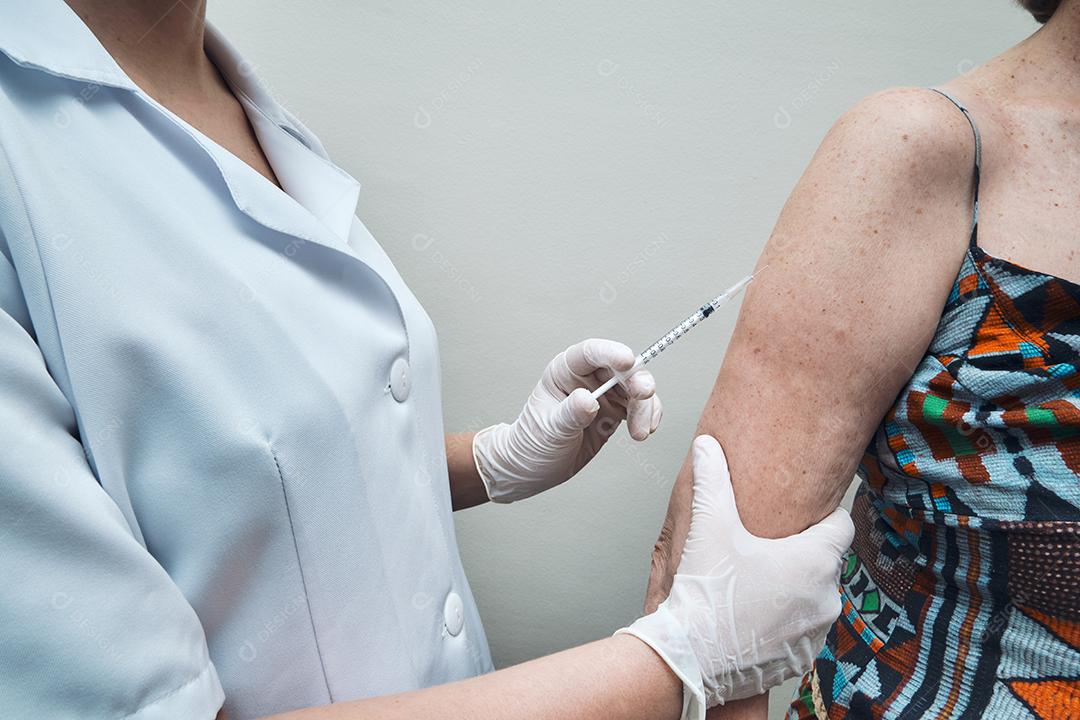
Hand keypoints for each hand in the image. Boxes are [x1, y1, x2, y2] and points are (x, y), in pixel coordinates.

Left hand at [472, 338, 661, 502]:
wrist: (534, 468)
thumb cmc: (532, 444)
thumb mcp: (549, 430)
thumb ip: (569, 414)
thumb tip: (588, 400)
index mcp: (564, 371)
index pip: (590, 353)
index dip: (611, 353)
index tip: (628, 361)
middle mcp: (586, 378)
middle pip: (621, 369)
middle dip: (637, 382)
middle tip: (644, 398)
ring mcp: (603, 394)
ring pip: (635, 388)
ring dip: (646, 406)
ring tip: (640, 432)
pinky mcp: (614, 412)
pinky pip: (639, 407)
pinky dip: (648, 416)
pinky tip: (645, 430)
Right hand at [618, 436, 852, 715]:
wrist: (690, 659)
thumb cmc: (705, 592)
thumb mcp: (709, 527)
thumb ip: (711, 479)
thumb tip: (706, 444)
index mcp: (815, 560)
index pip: (842, 525)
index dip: (821, 517)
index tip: (798, 517)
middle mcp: (827, 597)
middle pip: (824, 562)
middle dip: (799, 556)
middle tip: (763, 551)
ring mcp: (817, 632)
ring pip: (813, 598)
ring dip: (792, 590)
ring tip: (753, 585)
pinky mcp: (802, 659)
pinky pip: (800, 630)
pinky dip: (783, 623)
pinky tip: (751, 616)